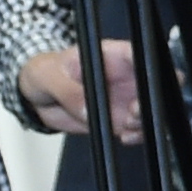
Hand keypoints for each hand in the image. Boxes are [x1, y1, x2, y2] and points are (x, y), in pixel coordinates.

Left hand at [17, 41, 146, 143]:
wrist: (38, 96)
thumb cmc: (43, 73)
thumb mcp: (49, 76)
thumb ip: (68, 90)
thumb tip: (86, 108)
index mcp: (111, 55)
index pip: (140, 55)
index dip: (151, 66)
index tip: (149, 81)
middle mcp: (124, 76)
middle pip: (153, 84)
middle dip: (152, 99)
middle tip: (134, 111)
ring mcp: (124, 98)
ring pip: (150, 109)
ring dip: (145, 120)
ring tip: (127, 124)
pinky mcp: (119, 119)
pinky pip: (137, 128)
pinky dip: (137, 135)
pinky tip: (125, 135)